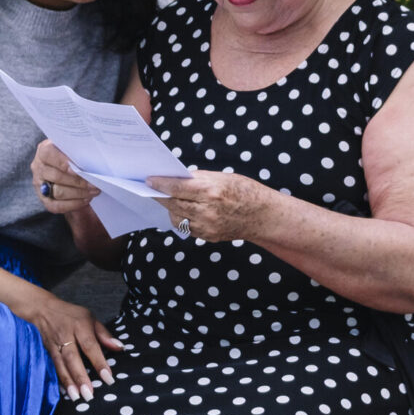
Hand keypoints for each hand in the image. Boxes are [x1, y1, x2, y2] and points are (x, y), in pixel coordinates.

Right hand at [14, 289, 124, 399]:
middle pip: (73, 358)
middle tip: (89, 394)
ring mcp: (54, 344)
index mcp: (79, 326)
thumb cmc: (71, 315)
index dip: (99, 362)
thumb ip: (104, 335)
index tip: (108, 378)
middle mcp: (66, 336)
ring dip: (69, 382)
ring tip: (77, 397)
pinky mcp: (47, 351)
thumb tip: (119, 348)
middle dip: (80, 377)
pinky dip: (58, 380)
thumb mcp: (90, 318)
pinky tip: (64, 391)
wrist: (43, 309)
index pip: (90, 345)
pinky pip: (53, 367)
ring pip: (61, 365)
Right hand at [30, 140, 99, 215]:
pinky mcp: (44, 199)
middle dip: (78, 181)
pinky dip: (73, 204)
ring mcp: (39, 184)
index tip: (77, 168)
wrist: (69, 170)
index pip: (48, 153)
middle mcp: (39, 167)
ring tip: (93, 191)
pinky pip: (56, 206)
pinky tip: (85, 200)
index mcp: (44, 150)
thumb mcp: (73, 149)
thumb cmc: (73, 157)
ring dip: (78, 193)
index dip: (62, 161)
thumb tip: (89, 160)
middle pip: (56, 176)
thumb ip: (77, 152)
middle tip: (94, 183)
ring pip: (58, 192)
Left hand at [148, 169, 277, 243]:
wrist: (264, 216)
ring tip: (170, 199)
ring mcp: (208, 227)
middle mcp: (207, 211)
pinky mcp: (208, 237)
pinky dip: (183, 218)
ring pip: (177, 218)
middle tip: (152, 189)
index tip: (149, 180)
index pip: (177, 188)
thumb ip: (199, 179)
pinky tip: (186, 210)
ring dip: (171, 208)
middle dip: (161, 196)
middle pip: (173, 204)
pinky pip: (187, 228)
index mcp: (211, 192)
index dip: (160, 184)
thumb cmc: (245, 191)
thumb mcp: (223, 177)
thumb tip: (176, 179)